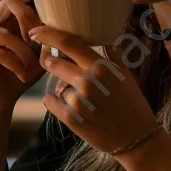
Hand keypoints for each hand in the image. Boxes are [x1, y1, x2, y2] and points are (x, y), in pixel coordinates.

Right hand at [0, 0, 44, 115]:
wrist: (7, 99)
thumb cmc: (27, 70)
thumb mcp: (43, 47)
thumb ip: (46, 28)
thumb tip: (57, 13)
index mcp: (7, 13)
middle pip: (10, 2)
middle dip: (30, 21)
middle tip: (37, 42)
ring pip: (4, 31)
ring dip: (24, 52)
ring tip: (32, 66)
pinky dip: (14, 64)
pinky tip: (21, 74)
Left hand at [29, 25, 159, 154]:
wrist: (136, 138)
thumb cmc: (132, 103)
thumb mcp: (125, 73)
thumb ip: (110, 52)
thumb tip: (102, 34)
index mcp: (100, 66)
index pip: (66, 42)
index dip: (46, 34)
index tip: (34, 32)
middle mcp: (86, 81)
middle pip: (53, 63)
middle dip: (52, 64)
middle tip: (59, 68)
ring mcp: (77, 100)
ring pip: (56, 85)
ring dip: (63, 88)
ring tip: (83, 99)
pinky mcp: (70, 118)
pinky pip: (50, 101)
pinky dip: (54, 101)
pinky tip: (68, 106)